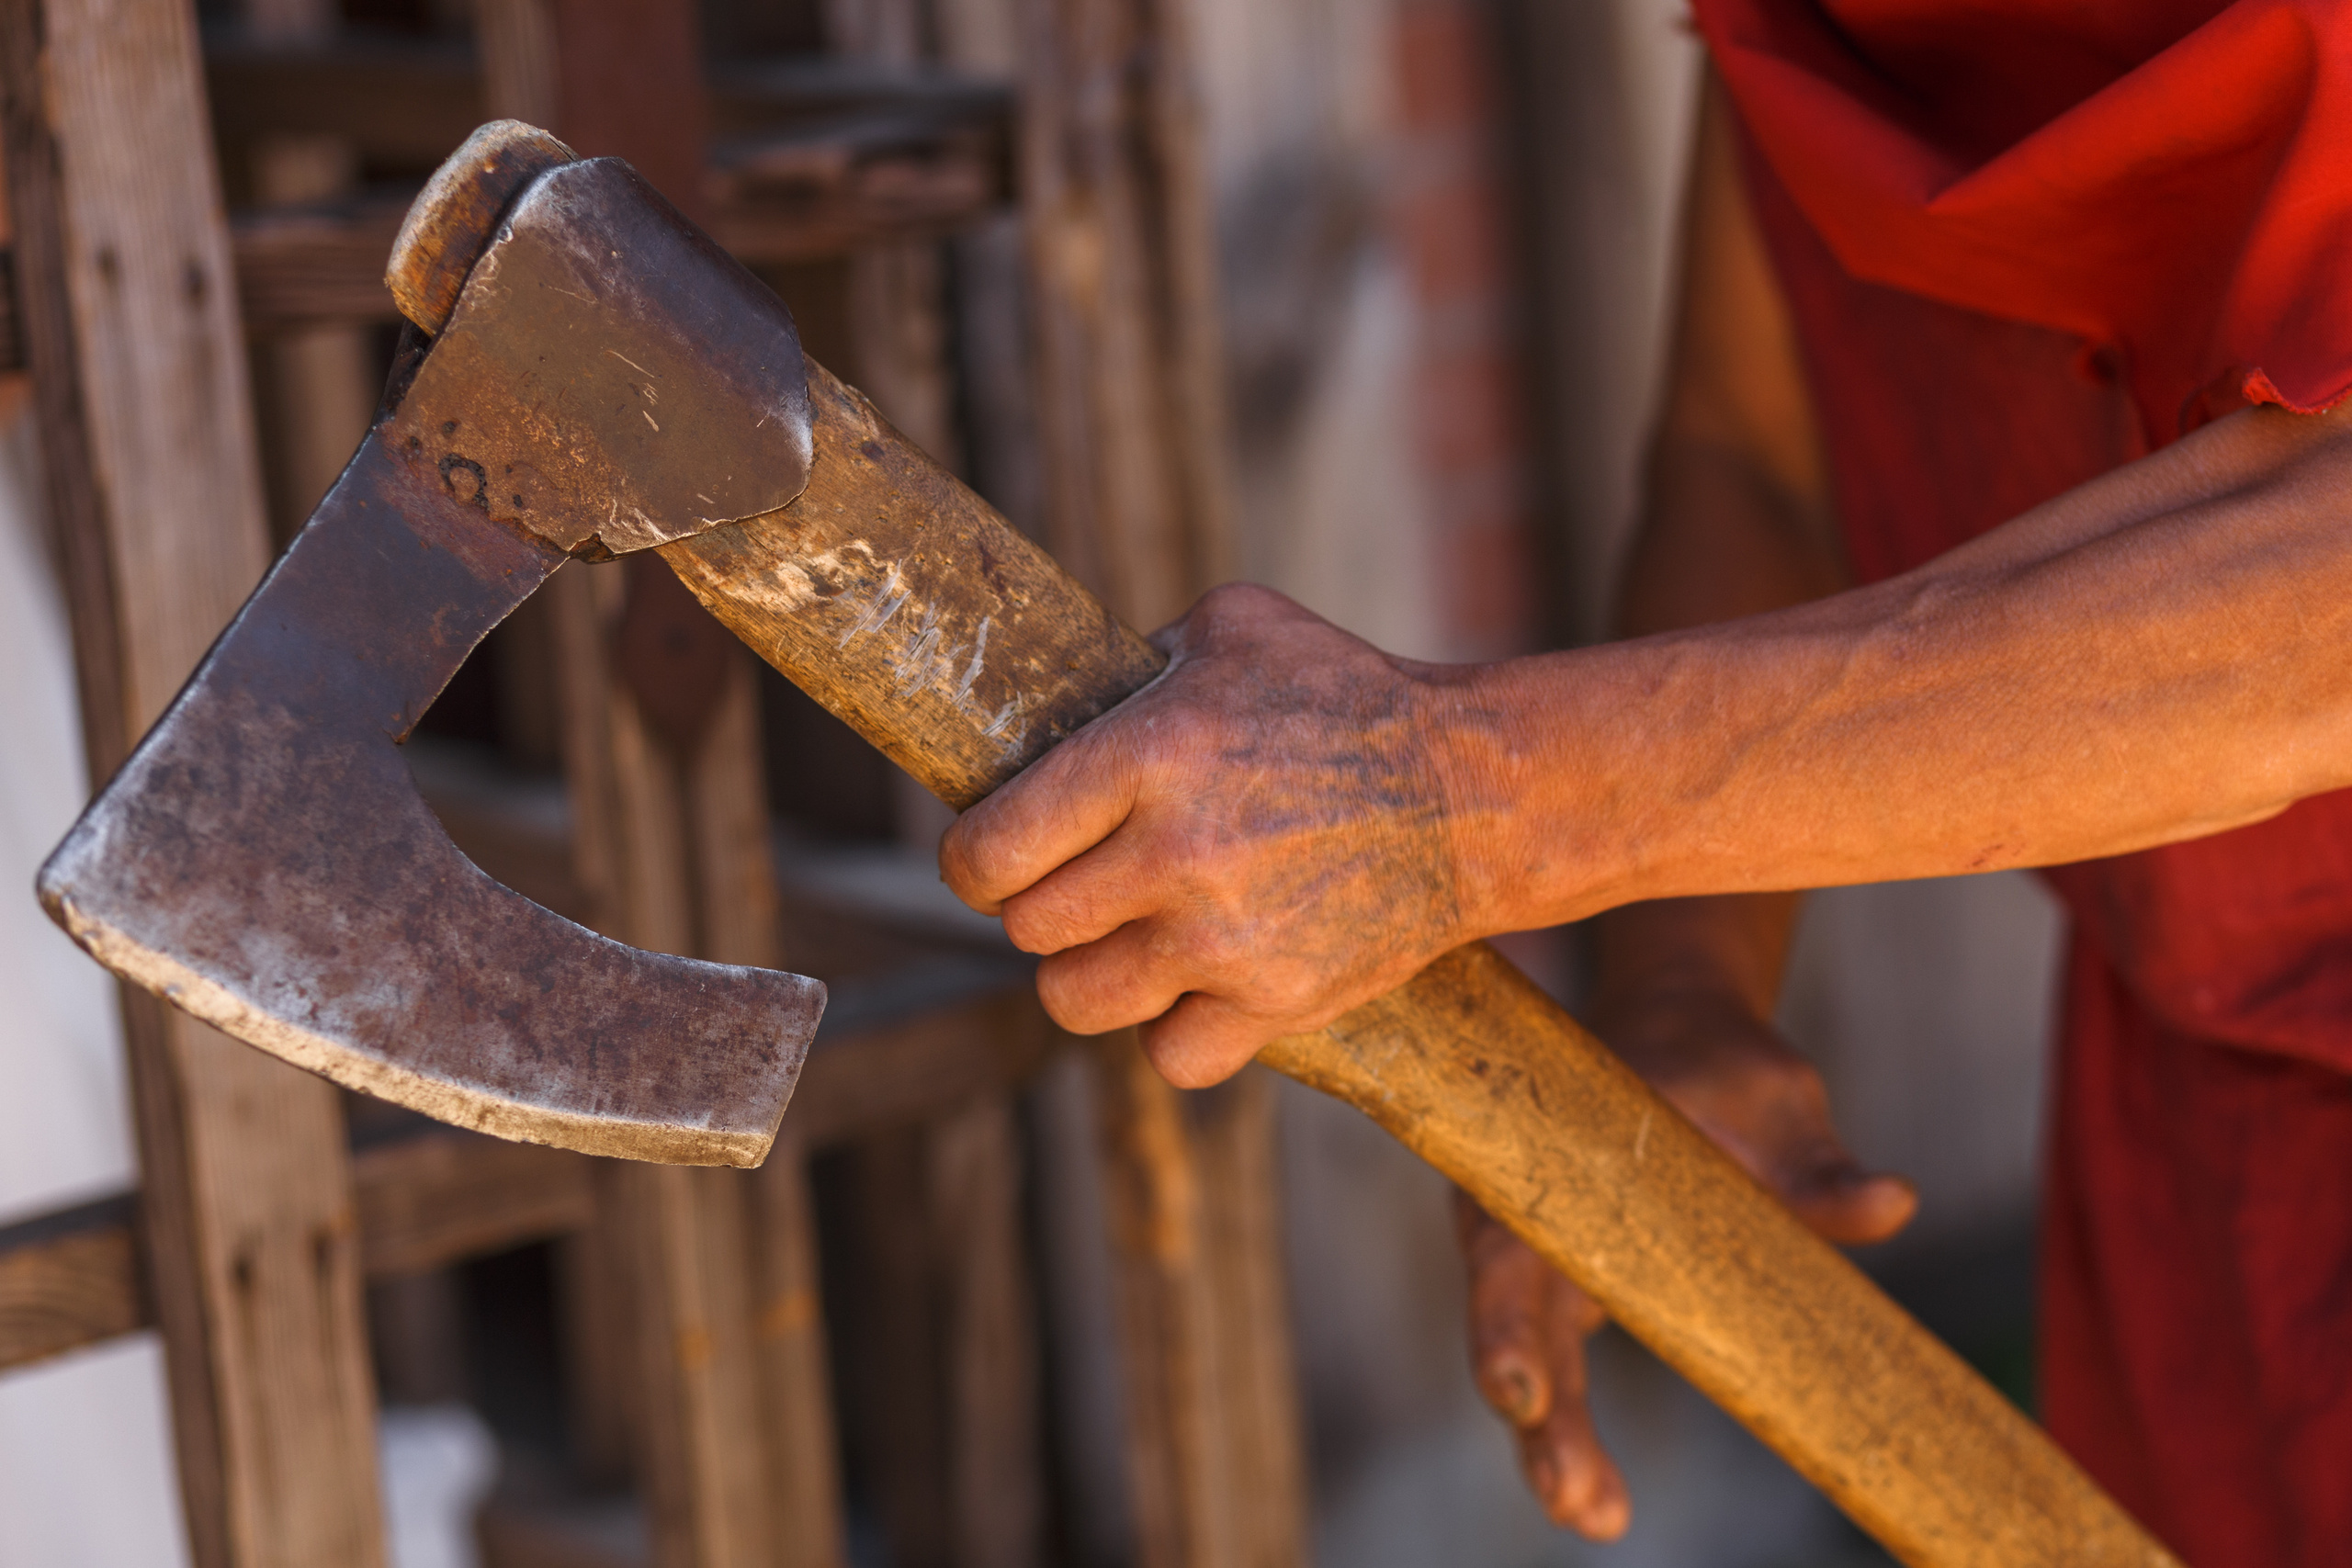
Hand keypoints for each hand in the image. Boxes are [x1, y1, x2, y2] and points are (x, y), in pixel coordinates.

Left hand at [939, 584, 1476, 1087]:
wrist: (1473, 794)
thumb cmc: (1346, 695)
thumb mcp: (1233, 628)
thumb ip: (1135, 661)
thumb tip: (1058, 697)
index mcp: (1150, 753)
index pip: (989, 852)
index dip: (972, 862)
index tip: (990, 859)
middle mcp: (1177, 853)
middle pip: (1027, 928)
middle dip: (1038, 907)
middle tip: (1078, 885)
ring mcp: (1226, 941)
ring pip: (1076, 1001)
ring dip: (1090, 973)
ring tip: (1126, 938)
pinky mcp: (1276, 1003)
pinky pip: (1167, 1057)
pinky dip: (1170, 1031)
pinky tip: (1192, 986)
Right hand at [1459, 986, 1915, 1537]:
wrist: (1673, 1035)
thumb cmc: (1717, 1060)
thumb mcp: (1773, 1097)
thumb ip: (1816, 1162)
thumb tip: (1893, 1205)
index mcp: (1548, 1158)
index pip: (1512, 1250)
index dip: (1509, 1326)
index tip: (1523, 1394)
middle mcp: (1522, 1213)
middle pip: (1510, 1324)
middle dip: (1541, 1418)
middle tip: (1578, 1502)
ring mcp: (1540, 1258)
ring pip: (1526, 1358)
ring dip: (1553, 1442)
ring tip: (1595, 1516)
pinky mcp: (1568, 1291)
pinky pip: (1556, 1369)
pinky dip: (1569, 1436)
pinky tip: (1602, 1504)